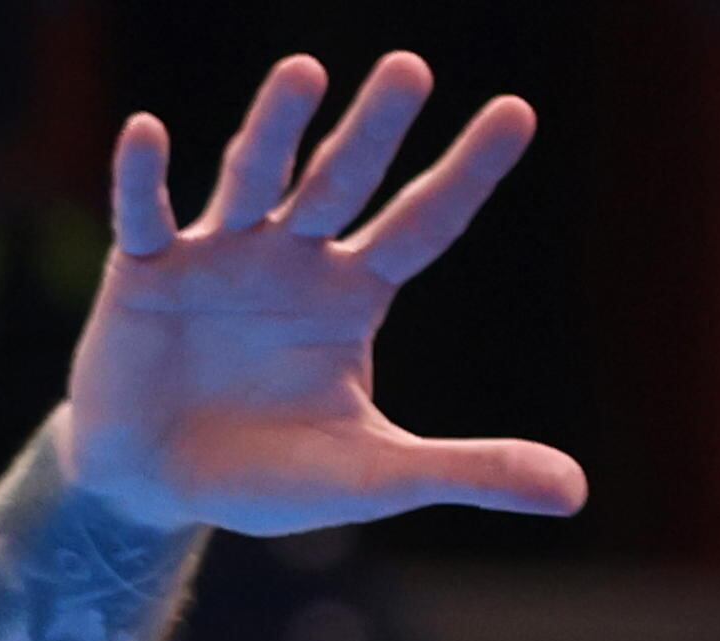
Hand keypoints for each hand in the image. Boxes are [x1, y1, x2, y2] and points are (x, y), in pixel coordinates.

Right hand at [72, 51, 583, 536]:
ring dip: (276, 129)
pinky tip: (149, 132)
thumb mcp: (380, 477)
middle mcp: (291, 258)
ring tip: (306, 72)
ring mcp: (215, 257)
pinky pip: (142, 217)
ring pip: (253, 179)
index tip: (517, 111)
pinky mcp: (142, 275)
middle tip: (412, 68)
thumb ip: (471, 472)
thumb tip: (577, 493)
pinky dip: (142, 177)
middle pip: (343, 181)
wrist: (163, 488)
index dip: (468, 172)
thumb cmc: (273, 476)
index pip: (424, 223)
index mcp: (352, 296)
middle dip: (376, 128)